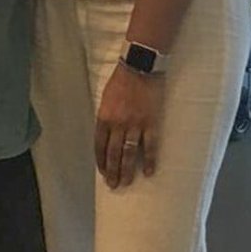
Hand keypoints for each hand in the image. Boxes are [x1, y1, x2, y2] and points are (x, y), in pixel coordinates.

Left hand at [94, 63, 165, 188]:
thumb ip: (106, 117)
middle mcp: (117, 124)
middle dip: (113, 171)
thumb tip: (106, 135)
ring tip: (126, 183)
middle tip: (114, 185)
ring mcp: (135, 124)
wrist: (140, 66)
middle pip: (113, 153)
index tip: (103, 172)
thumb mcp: (105, 98)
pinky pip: (150, 145)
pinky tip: (148, 172)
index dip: (101, 161)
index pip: (99, 145)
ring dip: (127, 170)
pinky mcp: (151, 122)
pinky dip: (150, 160)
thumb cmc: (121, 80)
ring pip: (129, 153)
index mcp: (104, 118)